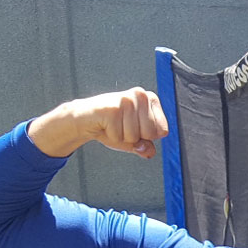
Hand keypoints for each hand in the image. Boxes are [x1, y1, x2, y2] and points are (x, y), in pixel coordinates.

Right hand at [31, 88, 169, 158]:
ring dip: (121, 137)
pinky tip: (104, 125)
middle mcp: (140, 95)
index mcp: (150, 99)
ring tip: (112, 125)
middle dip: (135, 138)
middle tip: (121, 126)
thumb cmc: (111, 125)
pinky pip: (119, 136)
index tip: (134, 127)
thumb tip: (150, 152)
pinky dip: (111, 136)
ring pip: (134, 136)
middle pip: (150, 134)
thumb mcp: (134, 138)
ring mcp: (126, 100)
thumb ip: (146, 146)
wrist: (85, 118)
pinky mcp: (113, 108)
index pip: (162, 131)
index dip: (147, 136)